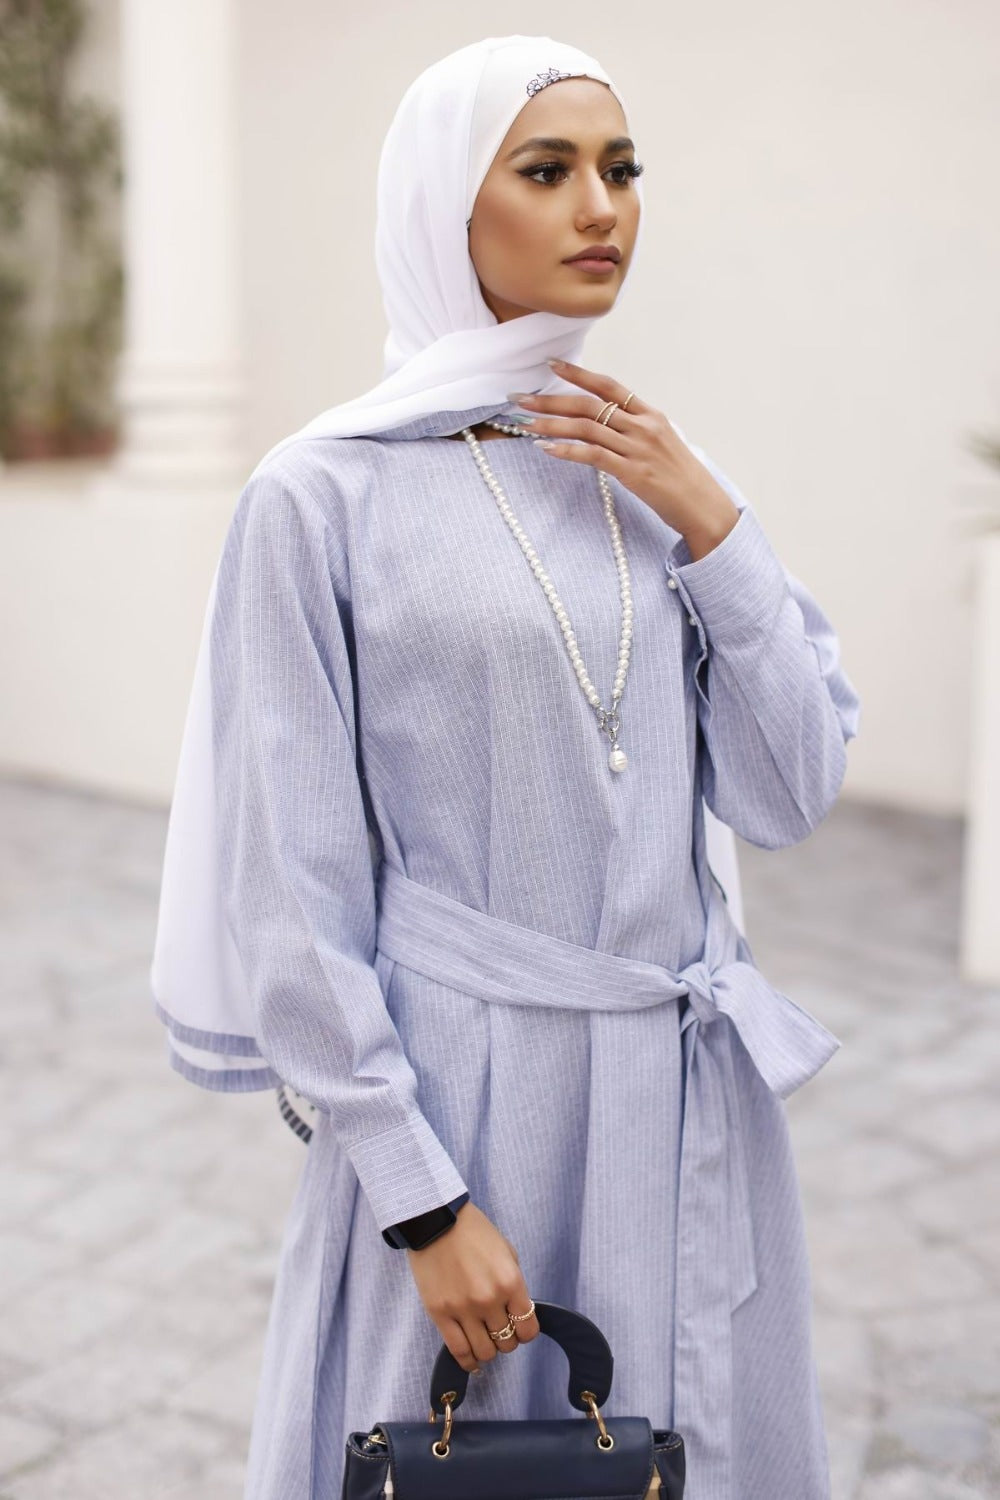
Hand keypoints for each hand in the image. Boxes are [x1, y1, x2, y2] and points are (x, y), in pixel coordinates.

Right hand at [405, 1200, 539, 1372]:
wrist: (436, 1220)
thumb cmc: (473, 1232)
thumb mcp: (506, 1252)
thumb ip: (513, 1283)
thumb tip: (516, 1311)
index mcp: (510, 1281)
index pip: (528, 1329)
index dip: (526, 1333)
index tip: (520, 1328)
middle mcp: (489, 1299)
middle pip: (507, 1343)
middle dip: (506, 1340)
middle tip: (499, 1330)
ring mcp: (463, 1309)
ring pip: (484, 1352)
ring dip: (488, 1350)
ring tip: (483, 1340)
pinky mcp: (440, 1314)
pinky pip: (458, 1351)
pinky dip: (467, 1361)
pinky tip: (471, 1360)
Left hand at [511, 358, 739, 560]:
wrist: (703, 506)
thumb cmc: (682, 479)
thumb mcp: (662, 444)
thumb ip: (636, 432)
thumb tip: (607, 427)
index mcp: (650, 415)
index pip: (609, 386)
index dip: (579, 374)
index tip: (551, 365)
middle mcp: (643, 426)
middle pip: (590, 405)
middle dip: (551, 400)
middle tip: (520, 399)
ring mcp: (638, 448)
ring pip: (587, 427)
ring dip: (552, 424)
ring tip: (525, 423)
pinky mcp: (633, 473)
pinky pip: (594, 456)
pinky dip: (568, 450)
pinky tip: (547, 448)